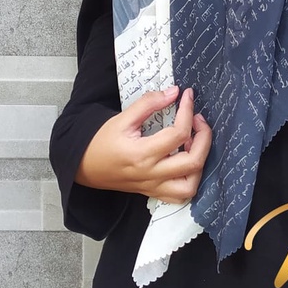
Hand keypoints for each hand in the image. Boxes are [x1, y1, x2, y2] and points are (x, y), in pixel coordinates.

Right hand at [75, 85, 211, 203]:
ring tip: (193, 142)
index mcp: (142, 154)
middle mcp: (151, 174)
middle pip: (193, 162)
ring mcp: (153, 187)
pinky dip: (191, 179)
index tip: (187, 96)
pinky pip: (180, 196)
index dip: (188, 111)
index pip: (178, 134)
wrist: (83, 166)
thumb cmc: (100, 142)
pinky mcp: (153, 192)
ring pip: (191, 186)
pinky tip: (186, 160)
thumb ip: (149, 103)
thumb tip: (174, 92)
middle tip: (198, 119)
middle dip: (204, 137)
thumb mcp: (122, 118)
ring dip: (200, 162)